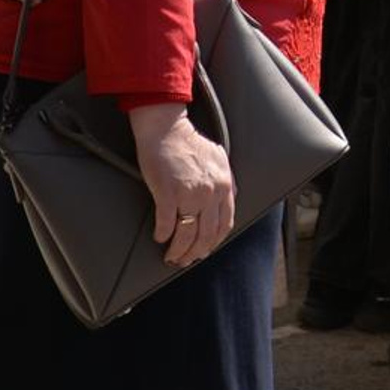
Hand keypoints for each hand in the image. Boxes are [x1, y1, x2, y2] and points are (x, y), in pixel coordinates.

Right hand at [129, 103, 235, 266]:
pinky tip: (160, 237)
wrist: (166, 129)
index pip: (225, 224)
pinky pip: (167, 223)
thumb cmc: (189, 143)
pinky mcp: (168, 193)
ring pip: (188, 234)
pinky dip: (163, 234)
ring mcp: (189, 193)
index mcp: (224, 185)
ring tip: (172, 256)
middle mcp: (210, 192)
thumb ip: (226, 181)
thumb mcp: (219, 159)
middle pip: (206, 235)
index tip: (205, 250)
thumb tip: (230, 199)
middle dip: (196, 253)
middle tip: (186, 260)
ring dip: (179, 250)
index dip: (214, 242)